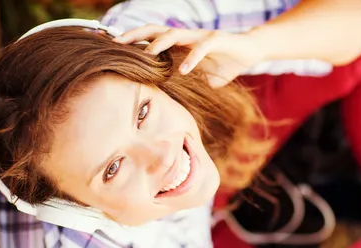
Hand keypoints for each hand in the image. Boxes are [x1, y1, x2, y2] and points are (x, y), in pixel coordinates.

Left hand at [113, 25, 265, 86]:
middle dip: (135, 35)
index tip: (110, 47)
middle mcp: (185, 36)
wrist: (250, 52)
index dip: (131, 41)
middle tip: (117, 44)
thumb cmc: (223, 64)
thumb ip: (184, 85)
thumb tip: (169, 104)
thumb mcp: (200, 78)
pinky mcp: (217, 40)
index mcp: (178, 44)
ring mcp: (200, 36)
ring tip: (148, 56)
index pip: (149, 38)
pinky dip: (191, 59)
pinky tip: (183, 71)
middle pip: (154, 30)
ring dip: (159, 45)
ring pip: (174, 34)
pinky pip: (201, 47)